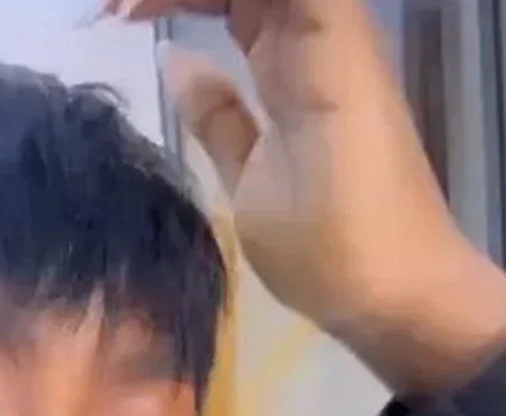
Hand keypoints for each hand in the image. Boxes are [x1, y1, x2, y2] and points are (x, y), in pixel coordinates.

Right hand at [102, 0, 505, 391]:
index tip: (123, 7)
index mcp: (321, 47)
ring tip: (125, 15)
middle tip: (112, 10)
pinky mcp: (312, 90)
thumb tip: (174, 60)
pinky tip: (172, 41)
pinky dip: (215, 25)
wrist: (397, 293)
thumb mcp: (259, 187)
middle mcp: (324, 38)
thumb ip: (217, 119)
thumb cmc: (330, 247)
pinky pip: (261, 31)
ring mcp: (319, 62)